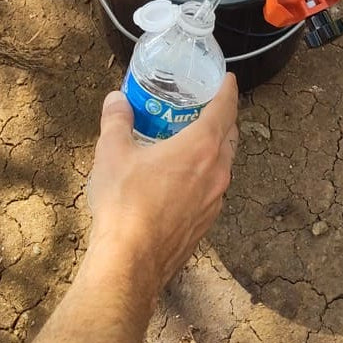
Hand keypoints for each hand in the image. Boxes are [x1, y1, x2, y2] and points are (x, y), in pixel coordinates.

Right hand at [87, 76, 238, 291]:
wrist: (131, 263)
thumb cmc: (125, 203)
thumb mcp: (113, 152)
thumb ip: (117, 120)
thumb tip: (117, 100)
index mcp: (201, 147)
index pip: (224, 109)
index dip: (227, 91)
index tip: (227, 79)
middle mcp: (216, 172)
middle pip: (229, 136)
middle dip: (222, 118)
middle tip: (205, 106)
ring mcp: (215, 201)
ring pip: (223, 164)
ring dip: (214, 148)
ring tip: (191, 141)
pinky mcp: (206, 223)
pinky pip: (213, 189)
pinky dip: (204, 175)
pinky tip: (182, 179)